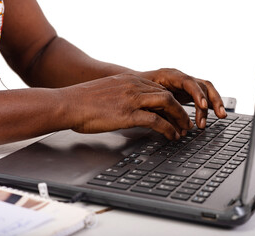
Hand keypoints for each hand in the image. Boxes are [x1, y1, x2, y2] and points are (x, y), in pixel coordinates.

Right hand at [60, 74, 193, 139]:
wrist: (67, 103)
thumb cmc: (82, 101)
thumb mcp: (107, 91)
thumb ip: (122, 94)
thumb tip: (130, 106)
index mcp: (129, 80)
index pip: (159, 89)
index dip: (172, 102)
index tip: (176, 112)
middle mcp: (134, 86)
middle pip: (168, 95)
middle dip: (181, 110)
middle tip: (187, 122)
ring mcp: (132, 99)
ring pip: (167, 104)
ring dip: (179, 118)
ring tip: (184, 130)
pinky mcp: (128, 113)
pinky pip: (156, 120)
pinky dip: (167, 128)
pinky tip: (171, 136)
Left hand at [137, 68, 226, 128]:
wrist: (133, 84)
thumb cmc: (138, 90)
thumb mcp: (146, 98)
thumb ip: (159, 110)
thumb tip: (172, 128)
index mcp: (169, 75)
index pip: (188, 82)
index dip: (198, 94)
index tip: (203, 107)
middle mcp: (180, 78)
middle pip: (202, 85)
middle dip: (213, 99)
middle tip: (218, 115)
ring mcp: (185, 85)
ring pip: (205, 90)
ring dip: (214, 103)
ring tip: (221, 116)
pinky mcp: (186, 92)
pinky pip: (202, 97)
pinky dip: (209, 106)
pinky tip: (216, 114)